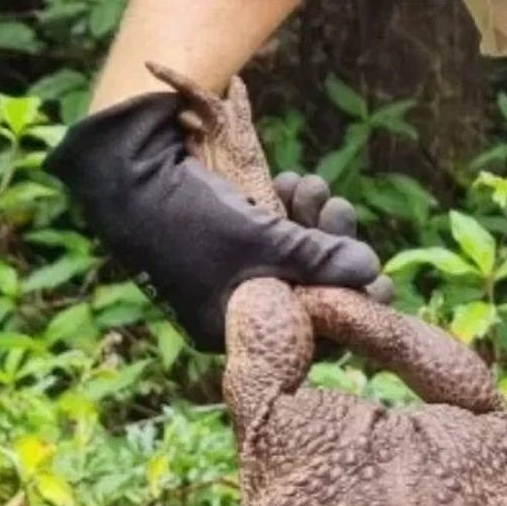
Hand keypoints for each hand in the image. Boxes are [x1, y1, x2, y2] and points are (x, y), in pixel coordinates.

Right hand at [43, 91, 391, 350]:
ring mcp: (229, 274)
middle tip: (343, 213)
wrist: (122, 171)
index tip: (384, 284)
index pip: (309, 334)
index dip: (349, 305)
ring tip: (316, 187)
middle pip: (306, 291)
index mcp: (235, 331)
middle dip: (331, 249)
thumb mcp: (263, 242)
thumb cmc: (191, 219)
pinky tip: (295, 182)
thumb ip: (320, 259)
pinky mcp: (228, 239)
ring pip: (293, 257)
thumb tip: (373, 271)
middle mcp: (233, 309)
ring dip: (313, 220)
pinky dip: (288, 209)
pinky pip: (273, 235)